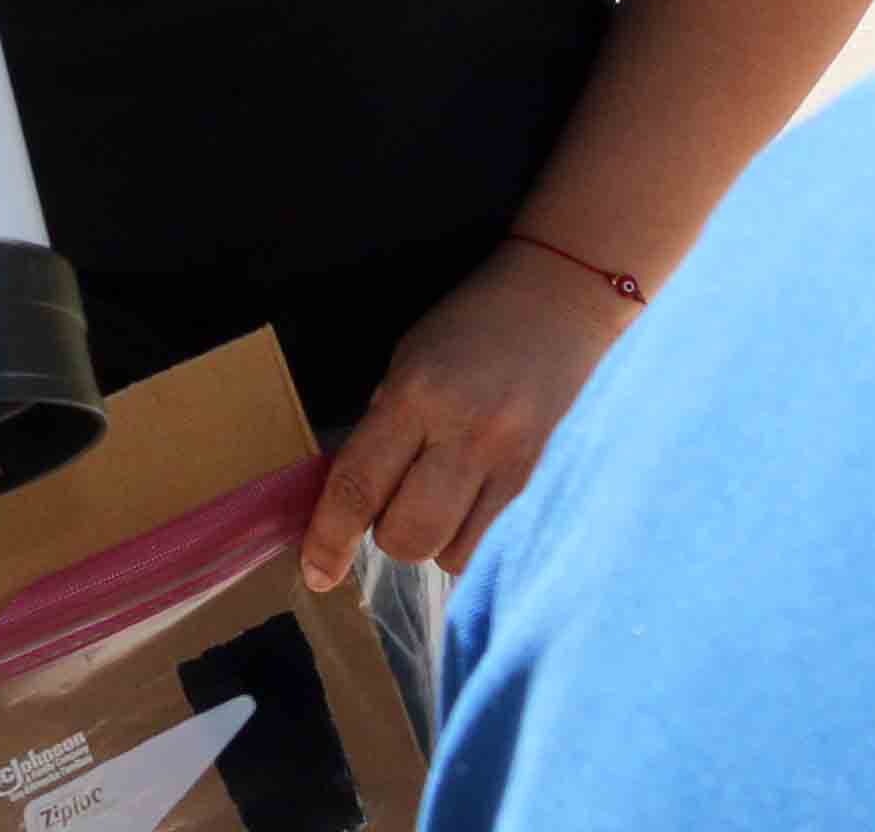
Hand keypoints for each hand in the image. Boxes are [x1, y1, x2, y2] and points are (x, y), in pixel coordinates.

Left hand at [301, 238, 643, 590]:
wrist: (559, 301)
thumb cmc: (469, 323)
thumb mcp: (407, 359)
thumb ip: (382, 425)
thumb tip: (350, 494)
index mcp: (416, 395)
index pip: (360, 486)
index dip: (330, 538)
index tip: (316, 573)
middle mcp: (463, 436)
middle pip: (405, 535)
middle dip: (380, 535)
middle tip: (383, 499)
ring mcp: (505, 464)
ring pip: (445, 551)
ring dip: (422, 538)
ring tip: (425, 493)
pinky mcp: (531, 481)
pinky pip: (482, 543)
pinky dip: (458, 538)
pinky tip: (458, 500)